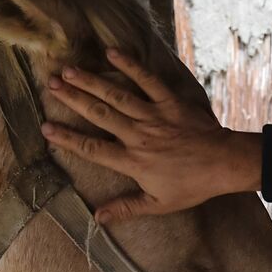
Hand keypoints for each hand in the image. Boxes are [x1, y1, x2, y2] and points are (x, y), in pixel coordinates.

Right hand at [40, 49, 260, 221]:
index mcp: (134, 162)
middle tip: (50, 85)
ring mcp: (154, 116)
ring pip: (116, 95)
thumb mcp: (159, 204)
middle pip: (99, 115)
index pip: (93, 149)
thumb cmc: (193, 185)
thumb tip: (97, 218)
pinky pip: (148, 81)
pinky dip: (131, 66)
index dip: (68, 139)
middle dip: (72, 99)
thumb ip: (127, 208)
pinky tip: (112, 53)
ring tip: (68, 70)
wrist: (225, 164)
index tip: (45, 128)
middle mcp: (139, 136)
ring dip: (91, 81)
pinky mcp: (170, 102)